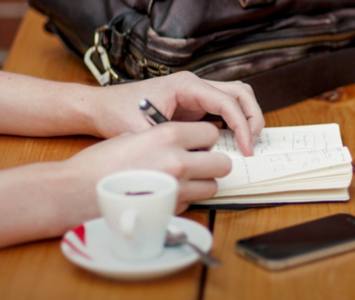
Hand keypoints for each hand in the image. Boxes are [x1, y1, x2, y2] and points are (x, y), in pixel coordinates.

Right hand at [65, 122, 231, 212]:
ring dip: (202, 183)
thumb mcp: (134, 135)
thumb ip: (164, 138)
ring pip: (212, 187)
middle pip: (222, 163)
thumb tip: (184, 144)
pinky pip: (193, 203)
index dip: (206, 139)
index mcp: (168, 135)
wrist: (77, 191)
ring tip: (183, 180)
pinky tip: (166, 193)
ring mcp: (177, 188)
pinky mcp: (171, 209)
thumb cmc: (101, 162)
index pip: (211, 133)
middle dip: (213, 163)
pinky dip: (185, 199)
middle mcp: (178, 160)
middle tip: (200, 163)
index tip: (199, 143)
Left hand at [93, 71, 263, 155]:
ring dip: (247, 118)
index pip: (228, 101)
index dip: (242, 126)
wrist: (102, 107)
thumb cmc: (118, 113)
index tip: (246, 148)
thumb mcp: (143, 132)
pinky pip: (225, 108)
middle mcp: (195, 85)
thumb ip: (171, 144)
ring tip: (247, 143)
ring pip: (237, 97)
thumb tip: (197, 160)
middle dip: (252, 118)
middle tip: (252, 145)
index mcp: (186, 85)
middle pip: (241, 93)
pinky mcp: (195, 104)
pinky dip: (236, 122)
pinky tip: (233, 142)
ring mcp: (197, 93)